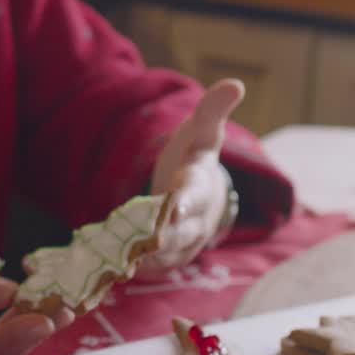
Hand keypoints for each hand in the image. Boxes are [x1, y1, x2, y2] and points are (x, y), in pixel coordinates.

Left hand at [139, 79, 243, 277]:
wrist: (203, 194)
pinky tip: (120, 272)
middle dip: (164, 236)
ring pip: (169, 253)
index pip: (195, 192)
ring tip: (128, 263)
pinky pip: (158, 267)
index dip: (186, 198)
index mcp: (200, 184)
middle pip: (182, 230)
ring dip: (150, 259)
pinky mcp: (174, 257)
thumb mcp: (201, 133)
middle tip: (146, 242)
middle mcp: (198, 217)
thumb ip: (212, 111)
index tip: (174, 202)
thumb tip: (234, 83)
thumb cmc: (194, 157)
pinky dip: (142, 270)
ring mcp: (187, 240)